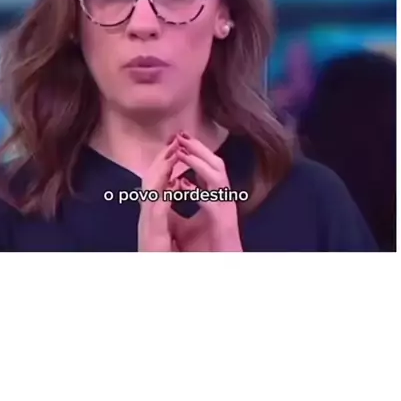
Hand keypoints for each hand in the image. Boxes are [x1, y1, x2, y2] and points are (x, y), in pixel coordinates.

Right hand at [138, 139, 177, 251]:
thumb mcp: (168, 230)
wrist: (162, 277)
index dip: (163, 165)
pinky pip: (155, 211)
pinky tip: (171, 181)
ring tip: (172, 153)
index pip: (156, 185)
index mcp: (153, 217)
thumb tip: (173, 188)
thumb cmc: (165, 258)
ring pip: (149, 193)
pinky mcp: (152, 238)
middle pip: (149, 183)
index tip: (174, 147)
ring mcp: (147, 228)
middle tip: (174, 141)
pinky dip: (162, 194)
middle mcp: (147, 220)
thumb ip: (168, 210)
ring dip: (160, 171)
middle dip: (162, 160)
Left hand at [173, 133, 242, 251]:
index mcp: (216, 198)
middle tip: (181, 135)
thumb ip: (182, 201)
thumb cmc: (209, 248)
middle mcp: (223, 200)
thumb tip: (174, 183)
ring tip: (182, 151)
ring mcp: (226, 211)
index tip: (178, 140)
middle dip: (199, 149)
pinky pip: (213, 202)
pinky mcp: (224, 224)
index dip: (195, 153)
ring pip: (219, 178)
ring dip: (200, 163)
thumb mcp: (188, 220)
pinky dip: (199, 190)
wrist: (222, 265)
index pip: (208, 168)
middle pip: (217, 166)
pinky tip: (184, 183)